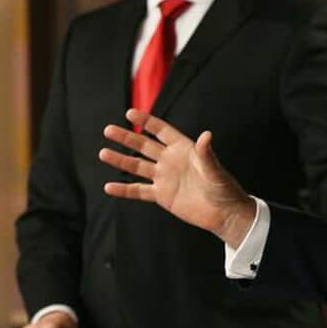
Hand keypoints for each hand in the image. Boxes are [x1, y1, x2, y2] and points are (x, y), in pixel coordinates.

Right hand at [99, 109, 256, 247]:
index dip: (146, 122)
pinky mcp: (162, 196)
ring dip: (120, 160)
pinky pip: (139, 191)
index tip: (130, 113)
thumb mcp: (215, 169)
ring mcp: (164, 178)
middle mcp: (170, 161)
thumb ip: (206, 153)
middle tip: (108, 130)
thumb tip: (206, 135)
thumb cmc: (223, 188)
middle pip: (144, 146)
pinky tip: (109, 187)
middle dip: (126, 137)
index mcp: (183, 149)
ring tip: (103, 152)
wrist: (224, 214)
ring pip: (137, 166)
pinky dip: (124, 190)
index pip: (161, 131)